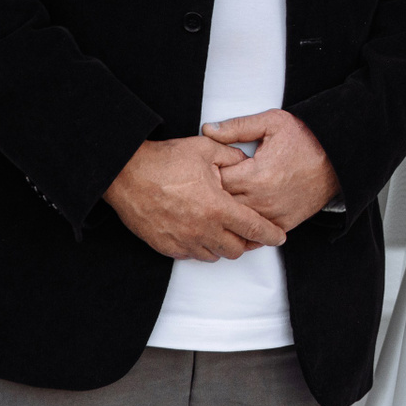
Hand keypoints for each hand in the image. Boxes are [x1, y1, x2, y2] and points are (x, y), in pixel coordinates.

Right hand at [102, 136, 286, 260]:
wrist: (126, 174)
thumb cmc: (165, 160)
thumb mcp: (205, 149)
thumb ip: (233, 157)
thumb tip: (247, 162)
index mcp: (217, 208)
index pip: (253, 228)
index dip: (270, 234)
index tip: (279, 237)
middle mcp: (202, 230)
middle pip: (236, 249)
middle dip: (247, 241)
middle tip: (249, 231)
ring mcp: (183, 241)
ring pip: (215, 256)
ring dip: (224, 245)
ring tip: (225, 230)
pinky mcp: (166, 246)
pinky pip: (192, 256)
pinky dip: (202, 248)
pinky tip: (202, 232)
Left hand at [205, 109, 341, 231]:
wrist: (338, 158)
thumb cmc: (307, 139)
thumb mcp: (272, 123)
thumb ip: (237, 127)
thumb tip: (208, 130)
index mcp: (255, 174)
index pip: (216, 180)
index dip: (210, 172)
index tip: (212, 167)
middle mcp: (262, 199)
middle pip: (222, 204)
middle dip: (215, 193)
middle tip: (214, 183)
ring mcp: (273, 214)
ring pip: (237, 220)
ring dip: (229, 210)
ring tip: (226, 198)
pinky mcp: (284, 223)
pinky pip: (256, 233)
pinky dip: (247, 225)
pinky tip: (243, 214)